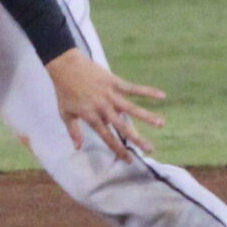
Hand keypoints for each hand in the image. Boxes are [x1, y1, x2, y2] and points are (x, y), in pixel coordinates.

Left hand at [45, 48, 165, 161]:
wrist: (65, 66)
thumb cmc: (64, 91)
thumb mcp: (65, 113)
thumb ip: (74, 131)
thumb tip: (78, 148)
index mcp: (92, 117)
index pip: (107, 137)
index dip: (118, 149)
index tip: (129, 160)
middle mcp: (103, 108)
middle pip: (122, 126)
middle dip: (137, 138)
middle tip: (151, 149)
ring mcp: (110, 95)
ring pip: (131, 108)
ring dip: (147, 116)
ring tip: (161, 123)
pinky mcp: (115, 82)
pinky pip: (134, 88)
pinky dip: (148, 91)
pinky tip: (162, 95)